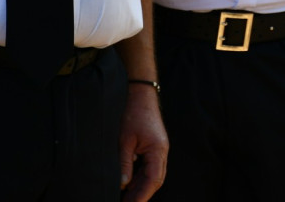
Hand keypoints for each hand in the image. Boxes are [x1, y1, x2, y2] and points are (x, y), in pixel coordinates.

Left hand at [118, 86, 168, 201]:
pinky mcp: (154, 146)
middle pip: (155, 180)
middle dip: (142, 194)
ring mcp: (159, 148)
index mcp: (157, 150)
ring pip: (153, 174)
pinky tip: (129, 184)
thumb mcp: (124, 140)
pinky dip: (140, 177)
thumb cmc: (133, 114)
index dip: (142, 195)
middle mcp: (162, 151)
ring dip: (141, 187)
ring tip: (126, 198)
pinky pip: (149, 167)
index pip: (153, 179)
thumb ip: (124, 163)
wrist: (140, 94)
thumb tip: (123, 184)